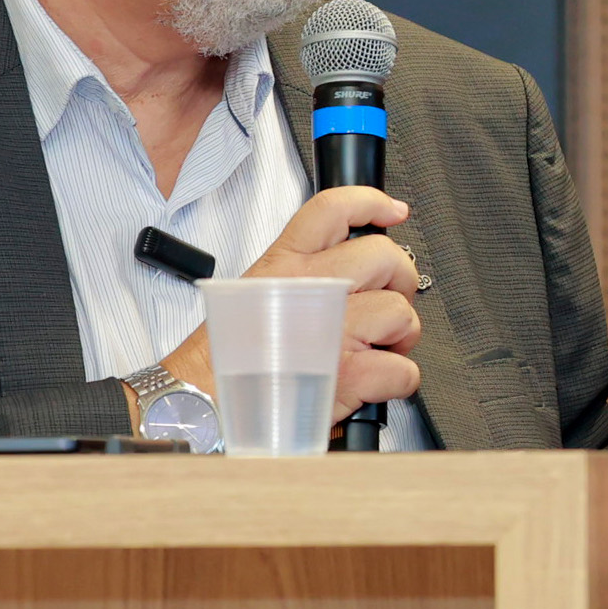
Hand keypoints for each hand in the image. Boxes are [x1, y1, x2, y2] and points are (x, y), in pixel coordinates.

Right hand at [155, 186, 422, 411]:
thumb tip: (344, 275)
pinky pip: (404, 369)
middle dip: (399, 281)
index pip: (332, 211)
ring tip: (377, 348)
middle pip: (385, 257)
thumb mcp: (250, 296)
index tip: (393, 210)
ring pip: (400, 312)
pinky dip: (398, 380)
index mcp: (284, 266)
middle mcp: (311, 290)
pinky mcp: (350, 373)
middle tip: (387, 302)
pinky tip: (374, 383)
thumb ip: (298, 278)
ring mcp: (334, 330)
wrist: (204, 406)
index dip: (371, 203)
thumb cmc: (224, 361)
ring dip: (400, 336)